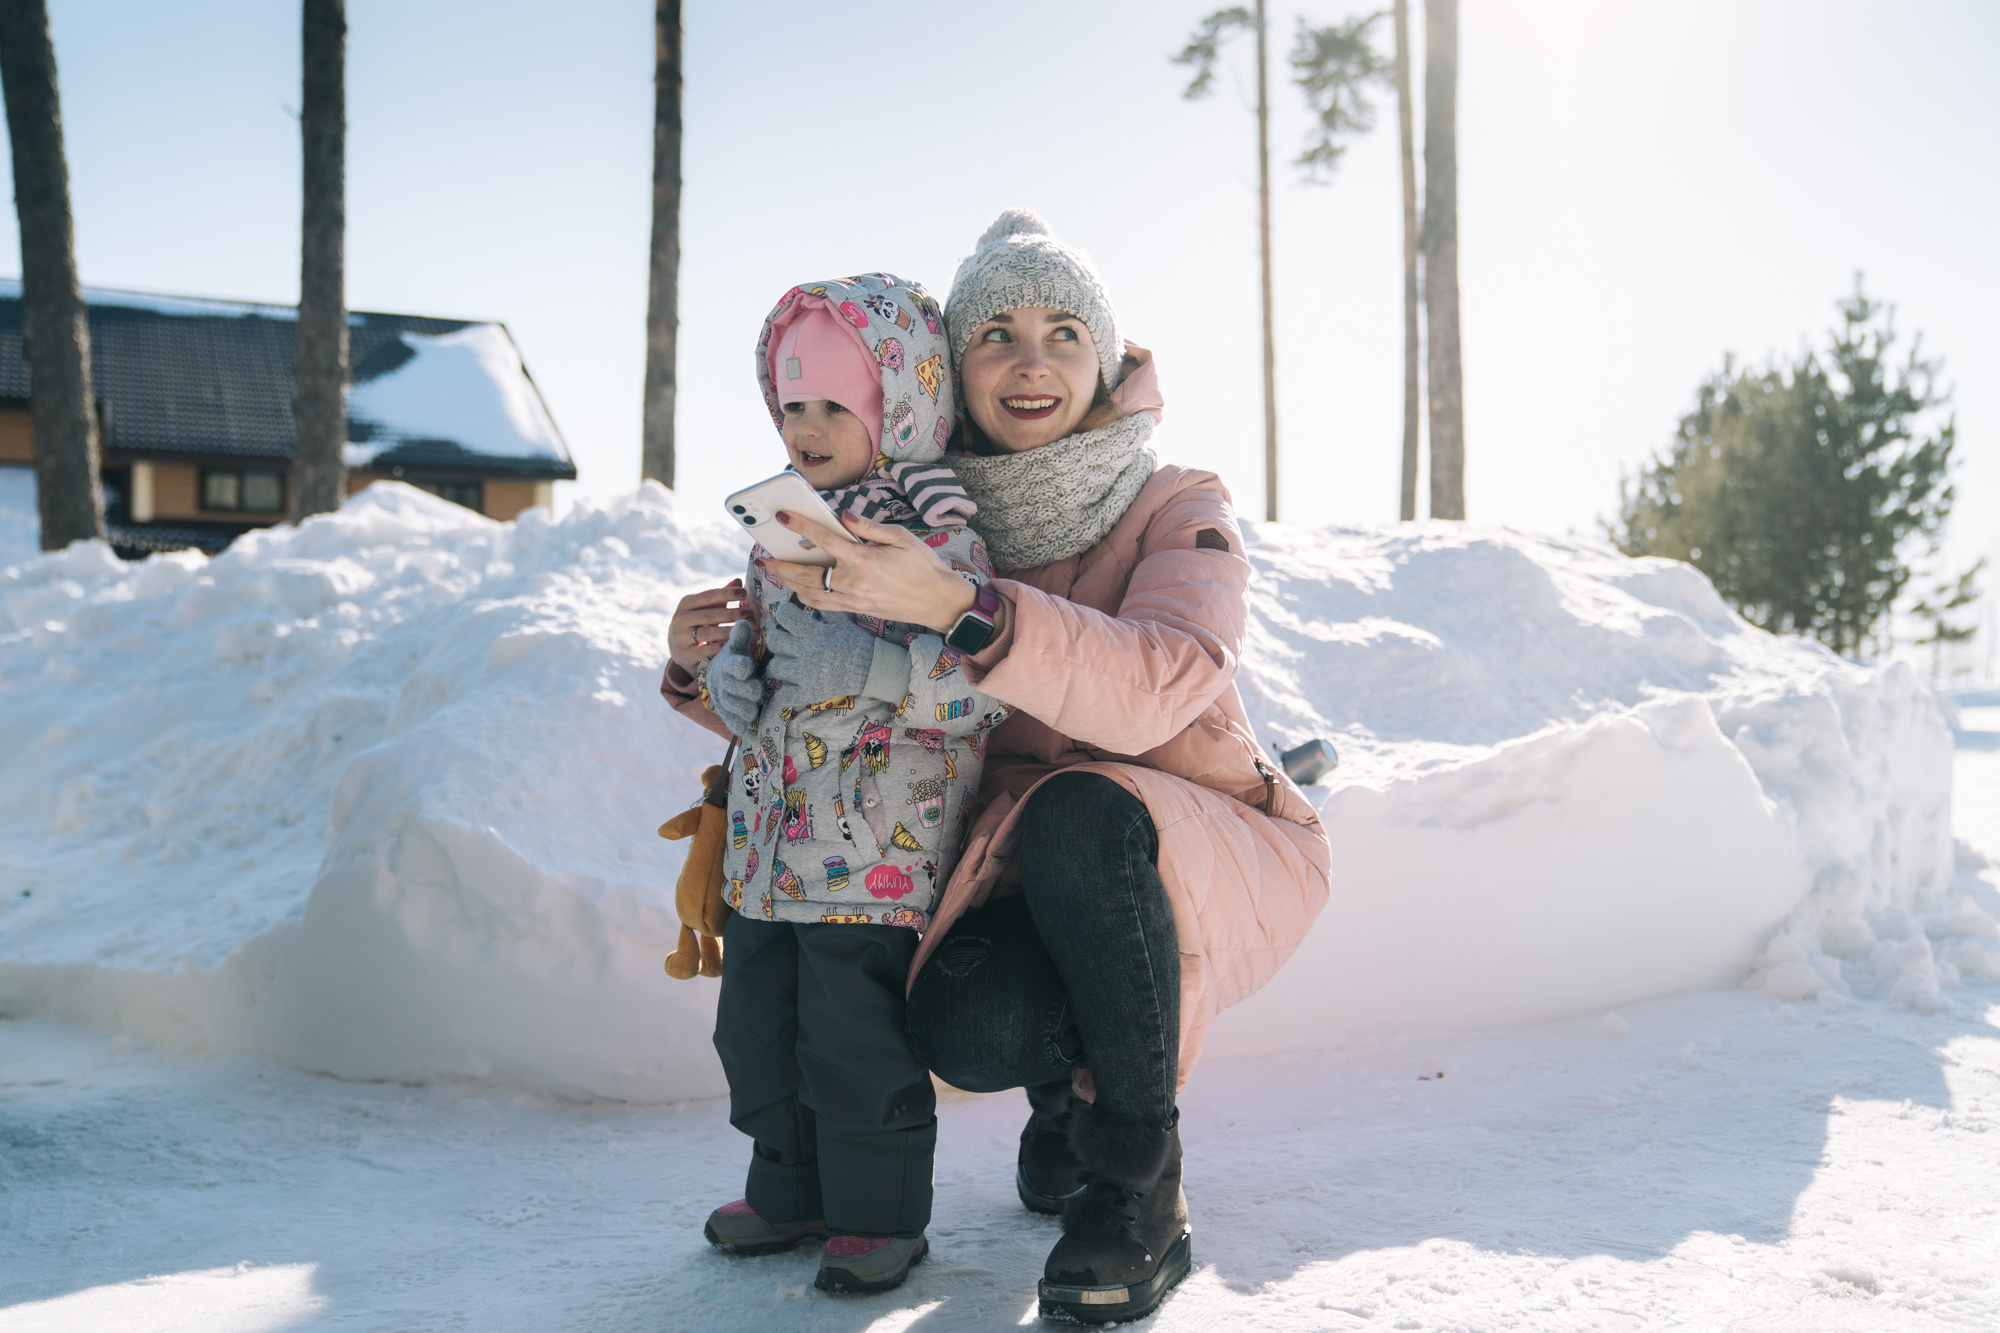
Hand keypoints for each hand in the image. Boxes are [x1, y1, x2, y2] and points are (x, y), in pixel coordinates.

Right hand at [669, 579, 745, 675]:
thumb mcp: (707, 608)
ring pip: (706, 633)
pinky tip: (731, 644)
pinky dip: (718, 647)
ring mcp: (681, 637)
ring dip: (727, 631)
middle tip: (749, 613)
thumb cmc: (699, 622)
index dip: (727, 594)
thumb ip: (721, 596)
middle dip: (731, 613)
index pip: (708, 596)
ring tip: (744, 629)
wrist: (680, 647)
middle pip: (709, 615)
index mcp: (686, 603)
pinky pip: (704, 650)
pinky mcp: (685, 653)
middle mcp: (680, 618)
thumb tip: (738, 581)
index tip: (744, 593)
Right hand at [702, 620, 764, 737]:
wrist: (721, 678)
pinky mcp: (728, 714)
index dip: (739, 667)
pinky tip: (746, 726)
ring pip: (732, 707)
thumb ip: (740, 637)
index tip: (747, 668)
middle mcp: (723, 683)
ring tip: (753, 709)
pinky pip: (732, 722)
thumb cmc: (737, 659)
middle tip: (756, 690)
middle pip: (732, 688)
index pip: (732, 666)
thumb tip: (742, 622)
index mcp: (728, 665)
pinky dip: (738, 725)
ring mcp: (724, 700)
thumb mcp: (738, 647)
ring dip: (743, 708)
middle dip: (745, 690)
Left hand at [761, 511, 976, 631]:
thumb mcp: (902, 538)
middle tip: (764, 557)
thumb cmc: (924, 567)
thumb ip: (869, 527)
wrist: (938, 601)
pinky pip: (823, 605)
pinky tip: (799, 589)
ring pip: (810, 593)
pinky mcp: (857, 610)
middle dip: (781, 565)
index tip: (783, 517)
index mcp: (864, 560)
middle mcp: (854, 582)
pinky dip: (806, 597)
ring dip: (789, 583)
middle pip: (807, 574)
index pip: (824, 539)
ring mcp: (854, 600)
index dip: (800, 525)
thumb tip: (844, 515)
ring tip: (775, 572)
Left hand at [764, 597, 880, 706]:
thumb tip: (816, 593)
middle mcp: (806, 650)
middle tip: (782, 643)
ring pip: (775, 668)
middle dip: (775, 640)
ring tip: (786, 665)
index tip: (786, 616)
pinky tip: (786, 691)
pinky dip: (782, 697)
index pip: (786, 615)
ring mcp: (806, 673)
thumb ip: (827, 610)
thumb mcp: (843, 622)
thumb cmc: (858, 644)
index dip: (783, 614)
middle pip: (774, 641)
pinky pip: (786, 697)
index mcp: (813, 631)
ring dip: (779, 666)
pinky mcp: (810, 692)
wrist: (873, 668)